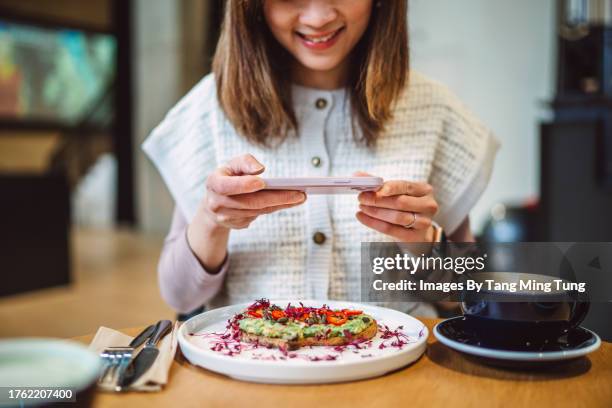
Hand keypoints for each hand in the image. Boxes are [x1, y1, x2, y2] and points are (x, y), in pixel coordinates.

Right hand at [187, 154, 305, 270]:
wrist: (215, 201)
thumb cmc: (228, 177)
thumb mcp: (232, 164)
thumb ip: (245, 161)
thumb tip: (260, 169)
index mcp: (213, 183)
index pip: (228, 186)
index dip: (244, 185)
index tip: (262, 182)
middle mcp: (217, 203)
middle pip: (249, 202)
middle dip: (276, 198)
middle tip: (299, 194)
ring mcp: (226, 217)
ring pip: (257, 211)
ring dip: (280, 204)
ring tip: (300, 197)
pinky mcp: (236, 224)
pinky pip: (258, 216)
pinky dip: (274, 208)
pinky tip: (289, 202)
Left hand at [355, 173, 437, 241]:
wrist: (417, 228)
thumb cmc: (404, 205)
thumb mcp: (397, 192)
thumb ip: (378, 183)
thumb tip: (358, 175)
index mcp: (425, 190)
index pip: (406, 186)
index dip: (389, 187)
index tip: (374, 188)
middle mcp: (428, 205)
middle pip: (401, 202)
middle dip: (378, 200)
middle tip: (361, 198)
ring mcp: (424, 222)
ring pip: (397, 217)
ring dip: (375, 212)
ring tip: (361, 207)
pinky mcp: (414, 237)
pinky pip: (391, 230)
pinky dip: (374, 223)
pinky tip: (362, 217)